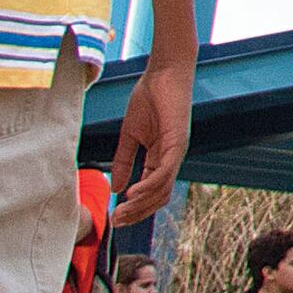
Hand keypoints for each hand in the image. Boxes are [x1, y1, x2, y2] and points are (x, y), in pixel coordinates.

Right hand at [109, 45, 192, 222]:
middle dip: (137, 213)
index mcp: (161, 157)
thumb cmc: (150, 97)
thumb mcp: (130, 134)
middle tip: (116, 222)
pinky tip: (132, 193)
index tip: (114, 218)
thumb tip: (115, 188)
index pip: (151, 191)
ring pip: (162, 189)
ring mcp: (176, 151)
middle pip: (158, 197)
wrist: (164, 70)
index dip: (134, 207)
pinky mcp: (177, 141)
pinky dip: (149, 186)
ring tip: (121, 212)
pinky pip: (165, 171)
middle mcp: (172, 158)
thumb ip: (124, 160)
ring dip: (141, 205)